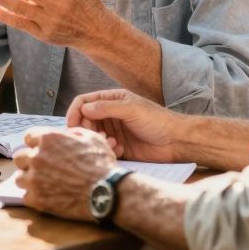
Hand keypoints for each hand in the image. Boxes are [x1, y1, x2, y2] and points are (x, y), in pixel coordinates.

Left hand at [13, 127, 115, 221]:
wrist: (106, 192)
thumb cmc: (101, 164)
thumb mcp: (91, 138)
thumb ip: (73, 132)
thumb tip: (66, 133)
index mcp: (47, 139)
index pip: (28, 137)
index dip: (36, 143)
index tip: (42, 150)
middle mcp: (36, 157)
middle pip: (19, 158)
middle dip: (29, 161)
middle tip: (41, 167)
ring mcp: (35, 179)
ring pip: (19, 178)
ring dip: (29, 180)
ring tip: (42, 183)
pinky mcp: (37, 199)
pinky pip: (25, 197)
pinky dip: (34, 197)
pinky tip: (45, 196)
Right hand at [65, 89, 183, 162]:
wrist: (176, 141)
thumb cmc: (157, 120)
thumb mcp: (131, 109)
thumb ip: (106, 108)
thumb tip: (83, 108)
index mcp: (111, 100)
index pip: (84, 102)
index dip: (74, 112)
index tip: (72, 125)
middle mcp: (110, 114)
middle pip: (84, 120)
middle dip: (87, 129)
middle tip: (97, 136)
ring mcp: (114, 130)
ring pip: (93, 135)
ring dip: (98, 140)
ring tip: (111, 143)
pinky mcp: (118, 146)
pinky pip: (103, 148)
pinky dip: (108, 150)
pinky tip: (120, 150)